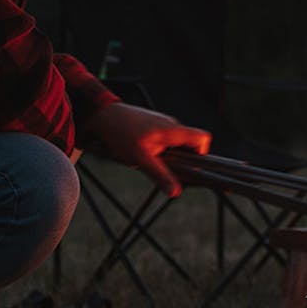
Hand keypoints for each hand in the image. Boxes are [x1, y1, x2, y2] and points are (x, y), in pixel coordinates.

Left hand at [85, 102, 211, 196]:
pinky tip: (142, 152)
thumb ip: (160, 175)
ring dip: (167, 155)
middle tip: (164, 167)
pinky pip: (164, 139)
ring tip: (148, 159)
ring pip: (176, 143)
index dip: (202, 154)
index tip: (189, 166)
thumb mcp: (141, 159)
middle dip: (181, 159)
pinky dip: (158, 149)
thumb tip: (175, 191)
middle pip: (190, 144)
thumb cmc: (121, 133)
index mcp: (173, 131)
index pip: (203, 139)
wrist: (103, 116)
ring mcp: (163, 123)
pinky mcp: (153, 125)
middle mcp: (172, 125)